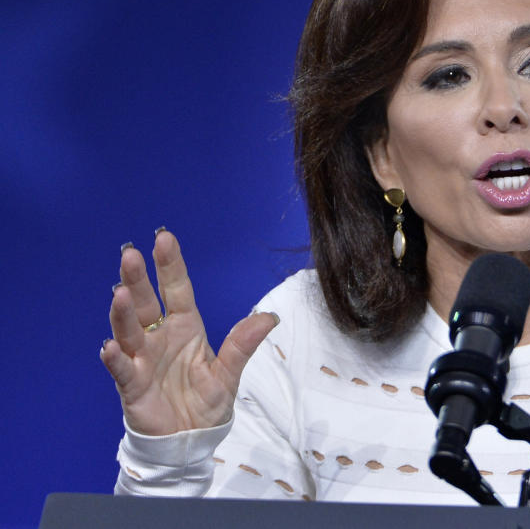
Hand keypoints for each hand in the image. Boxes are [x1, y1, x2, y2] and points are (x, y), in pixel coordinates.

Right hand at [100, 230, 278, 435]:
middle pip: (147, 303)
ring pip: (129, 331)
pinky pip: (122, 369)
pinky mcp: (132, 386)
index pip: (176, 290)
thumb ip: (243, 345)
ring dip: (123, 314)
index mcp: (185, 327)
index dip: (170, 266)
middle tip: (130, 254)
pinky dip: (114, 358)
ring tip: (120, 294)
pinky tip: (109, 346)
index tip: (164, 238)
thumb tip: (270, 317)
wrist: (189, 441)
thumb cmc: (206, 404)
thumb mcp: (229, 373)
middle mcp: (160, 337)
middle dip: (138, 279)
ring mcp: (143, 359)